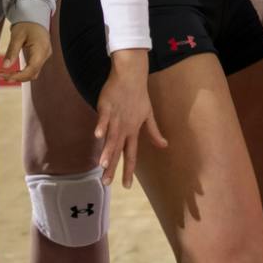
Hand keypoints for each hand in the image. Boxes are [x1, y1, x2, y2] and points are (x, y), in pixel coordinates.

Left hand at [0, 20, 50, 82]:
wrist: (34, 17)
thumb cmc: (27, 24)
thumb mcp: (17, 36)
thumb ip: (12, 52)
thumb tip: (6, 66)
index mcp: (41, 49)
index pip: (31, 69)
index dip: (18, 76)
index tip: (4, 76)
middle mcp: (45, 54)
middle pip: (32, 73)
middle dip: (16, 77)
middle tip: (0, 75)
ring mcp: (44, 55)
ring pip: (33, 73)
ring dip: (19, 76)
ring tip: (4, 74)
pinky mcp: (41, 56)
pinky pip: (33, 68)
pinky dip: (22, 72)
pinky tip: (13, 71)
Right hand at [93, 50, 165, 185]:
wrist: (132, 76)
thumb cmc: (139, 97)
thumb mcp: (148, 116)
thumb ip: (154, 132)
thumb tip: (165, 146)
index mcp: (133, 130)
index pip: (131, 154)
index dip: (129, 170)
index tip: (126, 186)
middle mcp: (125, 127)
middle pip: (118, 150)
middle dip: (112, 167)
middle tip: (107, 183)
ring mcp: (116, 118)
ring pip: (111, 137)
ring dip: (107, 150)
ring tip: (103, 164)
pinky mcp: (107, 107)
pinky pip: (104, 118)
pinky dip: (101, 126)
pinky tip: (97, 135)